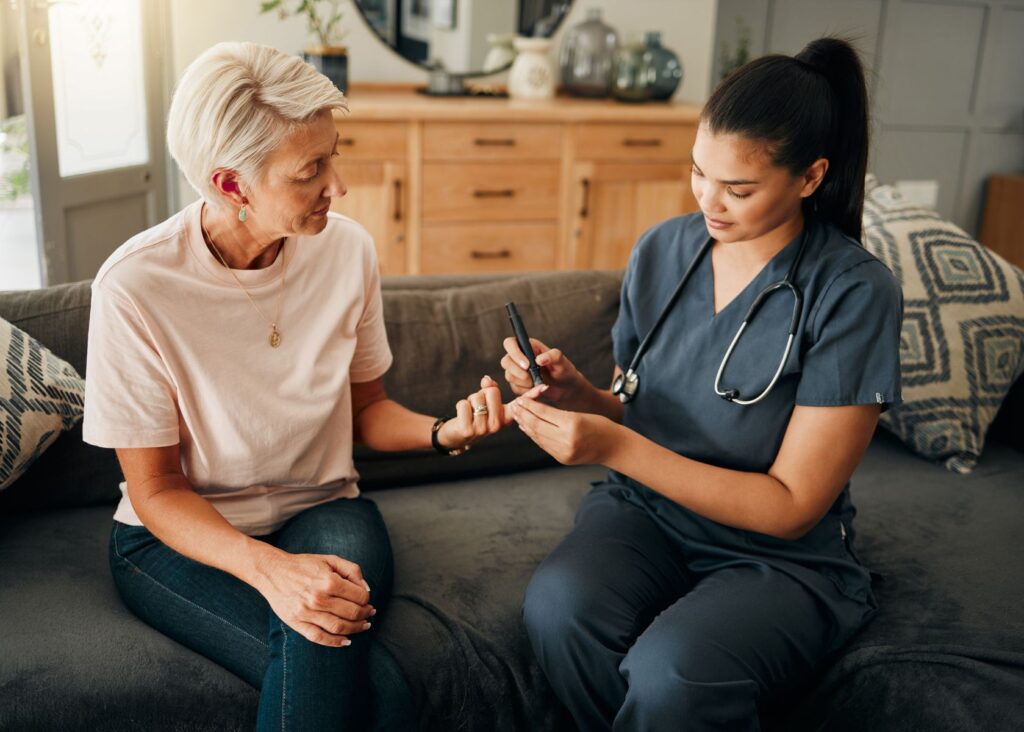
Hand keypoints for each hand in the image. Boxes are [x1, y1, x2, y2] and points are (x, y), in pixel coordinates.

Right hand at [253, 546, 373, 647]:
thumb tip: (366, 589)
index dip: (367, 599)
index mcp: (329, 581)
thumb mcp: (330, 559)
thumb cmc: (304, 565)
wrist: (273, 572)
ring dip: (356, 629)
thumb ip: (352, 570)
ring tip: (363, 626)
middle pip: (352, 613)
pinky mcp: (297, 623)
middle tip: (370, 614)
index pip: (359, 596)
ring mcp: (307, 612)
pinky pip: (319, 637)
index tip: (367, 600)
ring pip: (339, 627)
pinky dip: (335, 642)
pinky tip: (346, 641)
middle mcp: (319, 598)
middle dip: (365, 614)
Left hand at [438, 375, 546, 449]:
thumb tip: (487, 378)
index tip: (544, 387)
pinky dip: (460, 406)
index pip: (520, 403)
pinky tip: (462, 419)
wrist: (458, 436)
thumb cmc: (474, 415)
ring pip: (477, 397)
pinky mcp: (469, 431)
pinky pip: (464, 405)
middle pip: (492, 392)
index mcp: (505, 416)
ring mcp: (484, 429)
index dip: (532, 394)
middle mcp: (498, 424)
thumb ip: (488, 388)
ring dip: (469, 401)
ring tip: (470, 413)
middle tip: (478, 407)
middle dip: (480, 394)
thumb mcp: (484, 401)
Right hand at [501, 337, 583, 404]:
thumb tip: (539, 359)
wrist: (565, 388)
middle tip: (532, 379)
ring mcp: (515, 371)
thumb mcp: (562, 361)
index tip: (527, 365)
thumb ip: (553, 356)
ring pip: (509, 376)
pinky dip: (526, 391)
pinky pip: (514, 388)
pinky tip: (536, 389)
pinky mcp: (516, 384)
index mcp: (527, 346)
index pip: (510, 343)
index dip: (514, 353)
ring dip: (524, 382)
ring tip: (538, 383)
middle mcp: (518, 357)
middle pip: (505, 361)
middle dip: (518, 372)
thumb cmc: (563, 370)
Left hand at [510, 395, 619, 465]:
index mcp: (573, 424)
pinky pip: (544, 445)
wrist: (614, 447)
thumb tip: (533, 410)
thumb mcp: (580, 414)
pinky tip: (527, 428)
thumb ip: (557, 414)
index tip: (521, 398)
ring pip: (538, 436)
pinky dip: (534, 435)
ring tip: (518, 415)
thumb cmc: (600, 426)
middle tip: (514, 405)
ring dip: (526, 425)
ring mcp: (563, 452)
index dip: (530, 405)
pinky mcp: (562, 458)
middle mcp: (566, 440)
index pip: (544, 413)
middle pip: (537, 426)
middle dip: (524, 415)